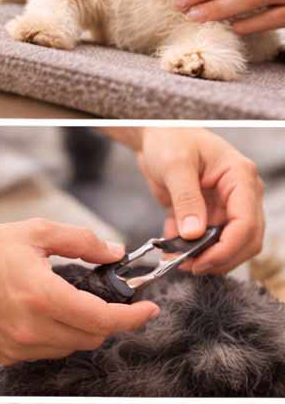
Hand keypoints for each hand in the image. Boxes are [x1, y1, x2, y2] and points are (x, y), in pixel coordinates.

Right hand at [0, 220, 158, 365]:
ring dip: (81, 329)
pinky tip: (47, 316)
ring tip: (69, 304)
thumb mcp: (37, 233)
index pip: (102, 319)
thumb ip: (82, 241)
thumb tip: (114, 252)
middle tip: (108, 301)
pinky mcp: (8, 354)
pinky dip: (57, 337)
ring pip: (71, 347)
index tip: (146, 309)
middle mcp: (31, 327)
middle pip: (92, 337)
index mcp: (42, 295)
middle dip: (107, 320)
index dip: (132, 317)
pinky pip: (47, 352)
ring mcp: (18, 345)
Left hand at [134, 129, 264, 272]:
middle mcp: (239, 194)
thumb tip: (194, 233)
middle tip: (189, 267)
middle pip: (245, 240)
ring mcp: (225, 206)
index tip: (201, 262)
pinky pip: (206, 241)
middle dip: (220, 259)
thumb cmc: (170, 139)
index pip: (247, 223)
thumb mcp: (176, 166)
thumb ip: (186, 199)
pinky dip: (190, 250)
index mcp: (240, 177)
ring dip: (205, 258)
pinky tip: (170, 249)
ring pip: (227, 245)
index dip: (227, 249)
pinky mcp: (208, 214)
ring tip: (177, 260)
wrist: (156, 136)